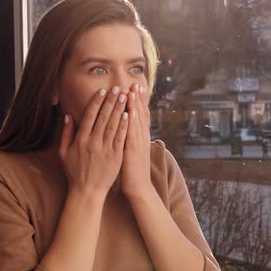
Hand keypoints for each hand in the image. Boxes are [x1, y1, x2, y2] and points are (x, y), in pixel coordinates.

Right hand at [59, 87, 128, 202]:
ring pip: (114, 125)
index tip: (102, 91)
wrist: (87, 191)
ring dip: (120, 109)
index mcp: (81, 140)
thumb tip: (68, 115)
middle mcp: (93, 142)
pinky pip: (121, 138)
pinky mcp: (116, 156)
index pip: (90, 116)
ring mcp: (105, 149)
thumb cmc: (74, 171)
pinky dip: (125, 125)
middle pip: (104, 117)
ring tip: (125, 96)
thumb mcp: (64, 152)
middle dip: (111, 101)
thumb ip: (66, 133)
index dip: (96, 102)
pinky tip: (129, 115)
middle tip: (117, 88)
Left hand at [120, 83, 152, 200]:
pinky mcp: (133, 150)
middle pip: (141, 114)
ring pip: (137, 121)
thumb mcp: (134, 151)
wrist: (139, 187)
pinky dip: (132, 122)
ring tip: (132, 91)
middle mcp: (141, 138)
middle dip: (138, 98)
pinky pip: (132, 133)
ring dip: (135, 105)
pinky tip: (129, 111)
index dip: (140, 101)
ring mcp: (138, 143)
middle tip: (136, 83)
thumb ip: (133, 139)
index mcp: (140, 137)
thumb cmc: (133, 170)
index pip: (141, 115)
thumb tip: (130, 129)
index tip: (137, 87)